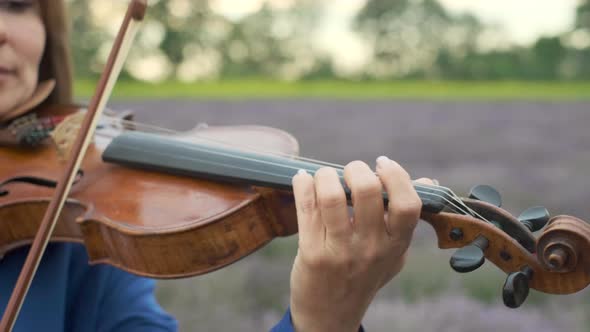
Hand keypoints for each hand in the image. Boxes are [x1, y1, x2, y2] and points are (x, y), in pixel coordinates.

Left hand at [289, 156, 429, 331]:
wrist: (331, 315)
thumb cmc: (364, 276)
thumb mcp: (393, 253)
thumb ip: (406, 218)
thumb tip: (428, 180)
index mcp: (396, 244)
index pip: (407, 203)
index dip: (396, 175)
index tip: (381, 164)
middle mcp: (371, 247)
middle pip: (367, 190)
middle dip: (355, 169)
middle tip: (349, 173)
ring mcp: (340, 251)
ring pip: (331, 195)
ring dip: (325, 176)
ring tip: (325, 178)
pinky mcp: (312, 252)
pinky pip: (306, 207)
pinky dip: (302, 185)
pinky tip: (302, 181)